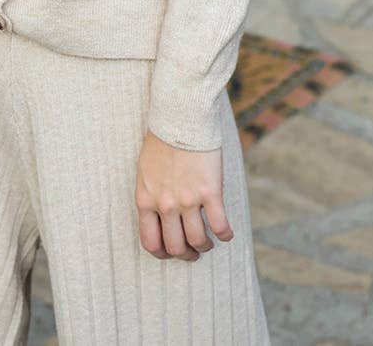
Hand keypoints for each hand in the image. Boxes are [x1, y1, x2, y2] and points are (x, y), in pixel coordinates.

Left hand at [134, 129, 233, 260]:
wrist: (180, 116)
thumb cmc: (162, 139)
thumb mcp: (146, 170)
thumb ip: (151, 194)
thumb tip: (159, 215)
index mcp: (146, 199)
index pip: (150, 242)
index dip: (163, 253)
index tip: (172, 252)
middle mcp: (165, 204)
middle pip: (176, 246)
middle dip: (186, 254)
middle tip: (193, 252)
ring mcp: (188, 200)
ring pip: (198, 240)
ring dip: (204, 245)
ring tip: (208, 242)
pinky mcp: (210, 191)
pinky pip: (219, 225)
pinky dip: (225, 234)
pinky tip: (226, 234)